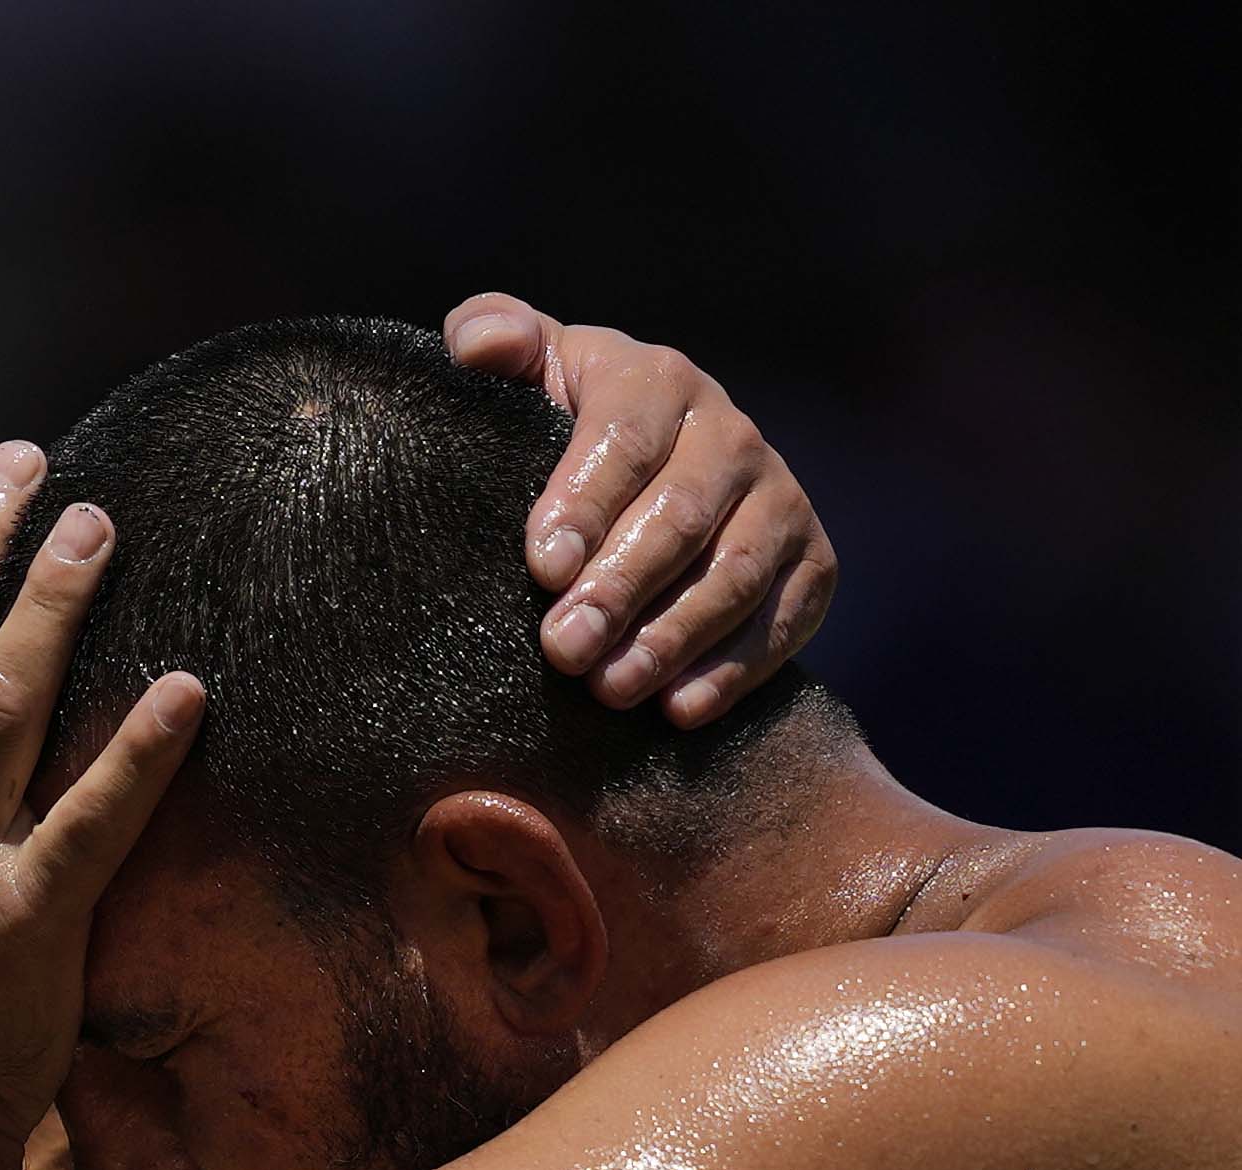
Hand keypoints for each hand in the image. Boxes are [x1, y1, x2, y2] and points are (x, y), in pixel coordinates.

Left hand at [446, 293, 838, 726]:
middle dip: (620, 587)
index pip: (624, 440)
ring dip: (672, 637)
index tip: (540, 567)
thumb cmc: (558, 423)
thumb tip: (477, 345)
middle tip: (562, 649)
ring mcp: (779, 500)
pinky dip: (735, 670)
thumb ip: (493, 338)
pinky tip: (679, 711)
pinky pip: (785, 619)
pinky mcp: (812, 563)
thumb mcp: (525, 371)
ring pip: (736, 574)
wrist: (644, 468)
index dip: (584, 503)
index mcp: (657, 381)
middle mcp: (731, 434)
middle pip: (681, 515)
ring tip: (610, 689)